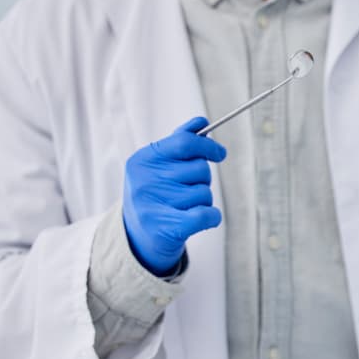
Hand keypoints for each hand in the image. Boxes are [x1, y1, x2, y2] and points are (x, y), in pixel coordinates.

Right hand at [122, 117, 226, 275]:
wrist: (138, 237)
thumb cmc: (155, 194)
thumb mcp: (159, 165)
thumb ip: (180, 142)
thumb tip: (201, 121)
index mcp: (142, 160)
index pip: (185, 143)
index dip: (208, 146)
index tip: (220, 154)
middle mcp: (144, 181)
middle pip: (200, 169)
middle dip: (202, 179)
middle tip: (186, 190)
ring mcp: (154, 206)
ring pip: (205, 193)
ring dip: (203, 201)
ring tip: (183, 207)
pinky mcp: (168, 229)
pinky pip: (207, 214)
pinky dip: (211, 217)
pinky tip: (201, 219)